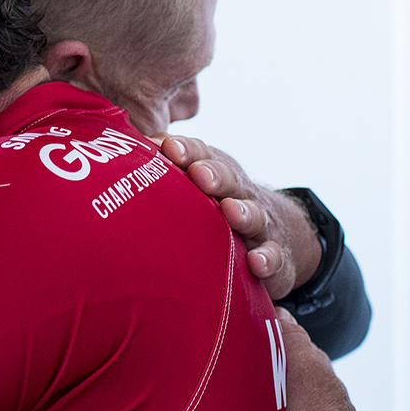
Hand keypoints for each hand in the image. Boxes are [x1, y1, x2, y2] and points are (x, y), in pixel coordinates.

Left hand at [156, 135, 321, 299]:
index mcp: (215, 174)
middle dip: (214, 175)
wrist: (278, 232)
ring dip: (243, 213)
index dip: (187, 151)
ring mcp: (259, 225)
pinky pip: (273, 257)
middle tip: (199, 174)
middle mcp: (239, 194)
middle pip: (229, 180)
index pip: (201, 155)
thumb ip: (168, 168)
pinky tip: (257, 263)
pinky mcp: (274, 256)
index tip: (170, 148)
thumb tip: (130, 147)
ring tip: (231, 212)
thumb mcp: (198, 183)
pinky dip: (267, 259)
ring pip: (253, 216)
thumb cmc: (219, 204)